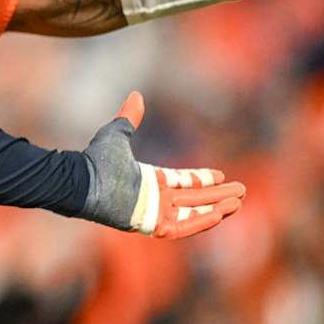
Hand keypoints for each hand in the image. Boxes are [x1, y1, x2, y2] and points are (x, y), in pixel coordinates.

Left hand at [78, 92, 244, 238]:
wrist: (82, 180)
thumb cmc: (96, 160)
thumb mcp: (116, 134)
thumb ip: (129, 118)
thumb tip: (136, 95)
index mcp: (147, 181)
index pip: (181, 182)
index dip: (200, 179)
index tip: (220, 175)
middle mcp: (152, 199)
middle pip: (192, 199)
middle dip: (217, 196)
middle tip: (241, 191)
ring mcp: (153, 213)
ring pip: (191, 214)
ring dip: (215, 209)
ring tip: (237, 203)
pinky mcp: (151, 225)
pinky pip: (182, 228)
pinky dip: (200, 222)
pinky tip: (219, 213)